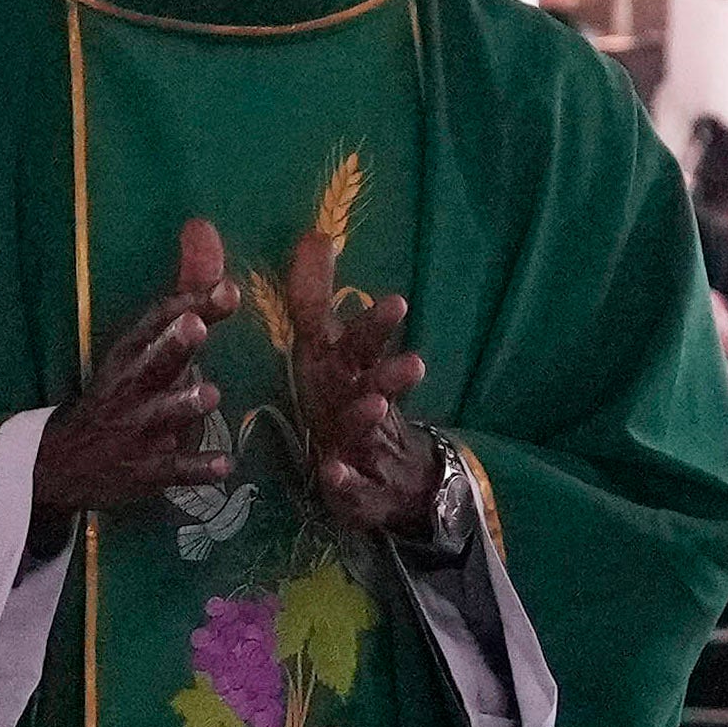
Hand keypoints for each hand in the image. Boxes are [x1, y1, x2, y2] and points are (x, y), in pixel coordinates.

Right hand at [31, 222, 233, 518]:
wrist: (60, 464)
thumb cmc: (117, 394)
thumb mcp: (140, 345)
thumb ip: (182, 293)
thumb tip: (202, 227)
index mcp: (130, 353)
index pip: (157, 322)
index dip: (190, 305)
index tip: (228, 291)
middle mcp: (131, 387)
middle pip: (153, 362)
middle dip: (174, 346)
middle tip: (197, 327)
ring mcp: (137, 430)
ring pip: (161, 416)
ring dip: (183, 405)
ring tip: (209, 395)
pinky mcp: (145, 470)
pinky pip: (173, 470)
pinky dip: (197, 468)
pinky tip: (224, 466)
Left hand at [281, 283, 439, 539]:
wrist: (390, 482)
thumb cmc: (345, 402)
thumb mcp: (325, 350)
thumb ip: (315, 296)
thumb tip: (314, 235)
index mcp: (350, 372)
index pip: (363, 343)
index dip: (377, 327)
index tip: (398, 304)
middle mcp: (360, 405)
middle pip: (377, 385)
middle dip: (392, 373)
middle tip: (413, 364)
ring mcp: (361, 449)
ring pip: (366, 431)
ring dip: (368, 417)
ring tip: (376, 405)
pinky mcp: (355, 491)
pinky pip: (349, 488)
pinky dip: (342, 480)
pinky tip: (332, 472)